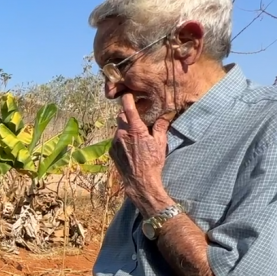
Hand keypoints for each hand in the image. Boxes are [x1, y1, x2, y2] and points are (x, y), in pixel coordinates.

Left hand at [111, 93, 173, 216]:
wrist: (140, 181)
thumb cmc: (152, 162)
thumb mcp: (160, 143)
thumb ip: (161, 127)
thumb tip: (165, 116)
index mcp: (135, 129)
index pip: (128, 108)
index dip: (127, 99)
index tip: (128, 94)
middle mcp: (122, 133)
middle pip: (122, 117)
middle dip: (129, 116)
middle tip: (138, 122)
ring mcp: (115, 142)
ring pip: (119, 129)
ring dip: (126, 130)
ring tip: (136, 140)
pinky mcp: (111, 150)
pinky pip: (116, 140)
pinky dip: (122, 140)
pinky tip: (130, 149)